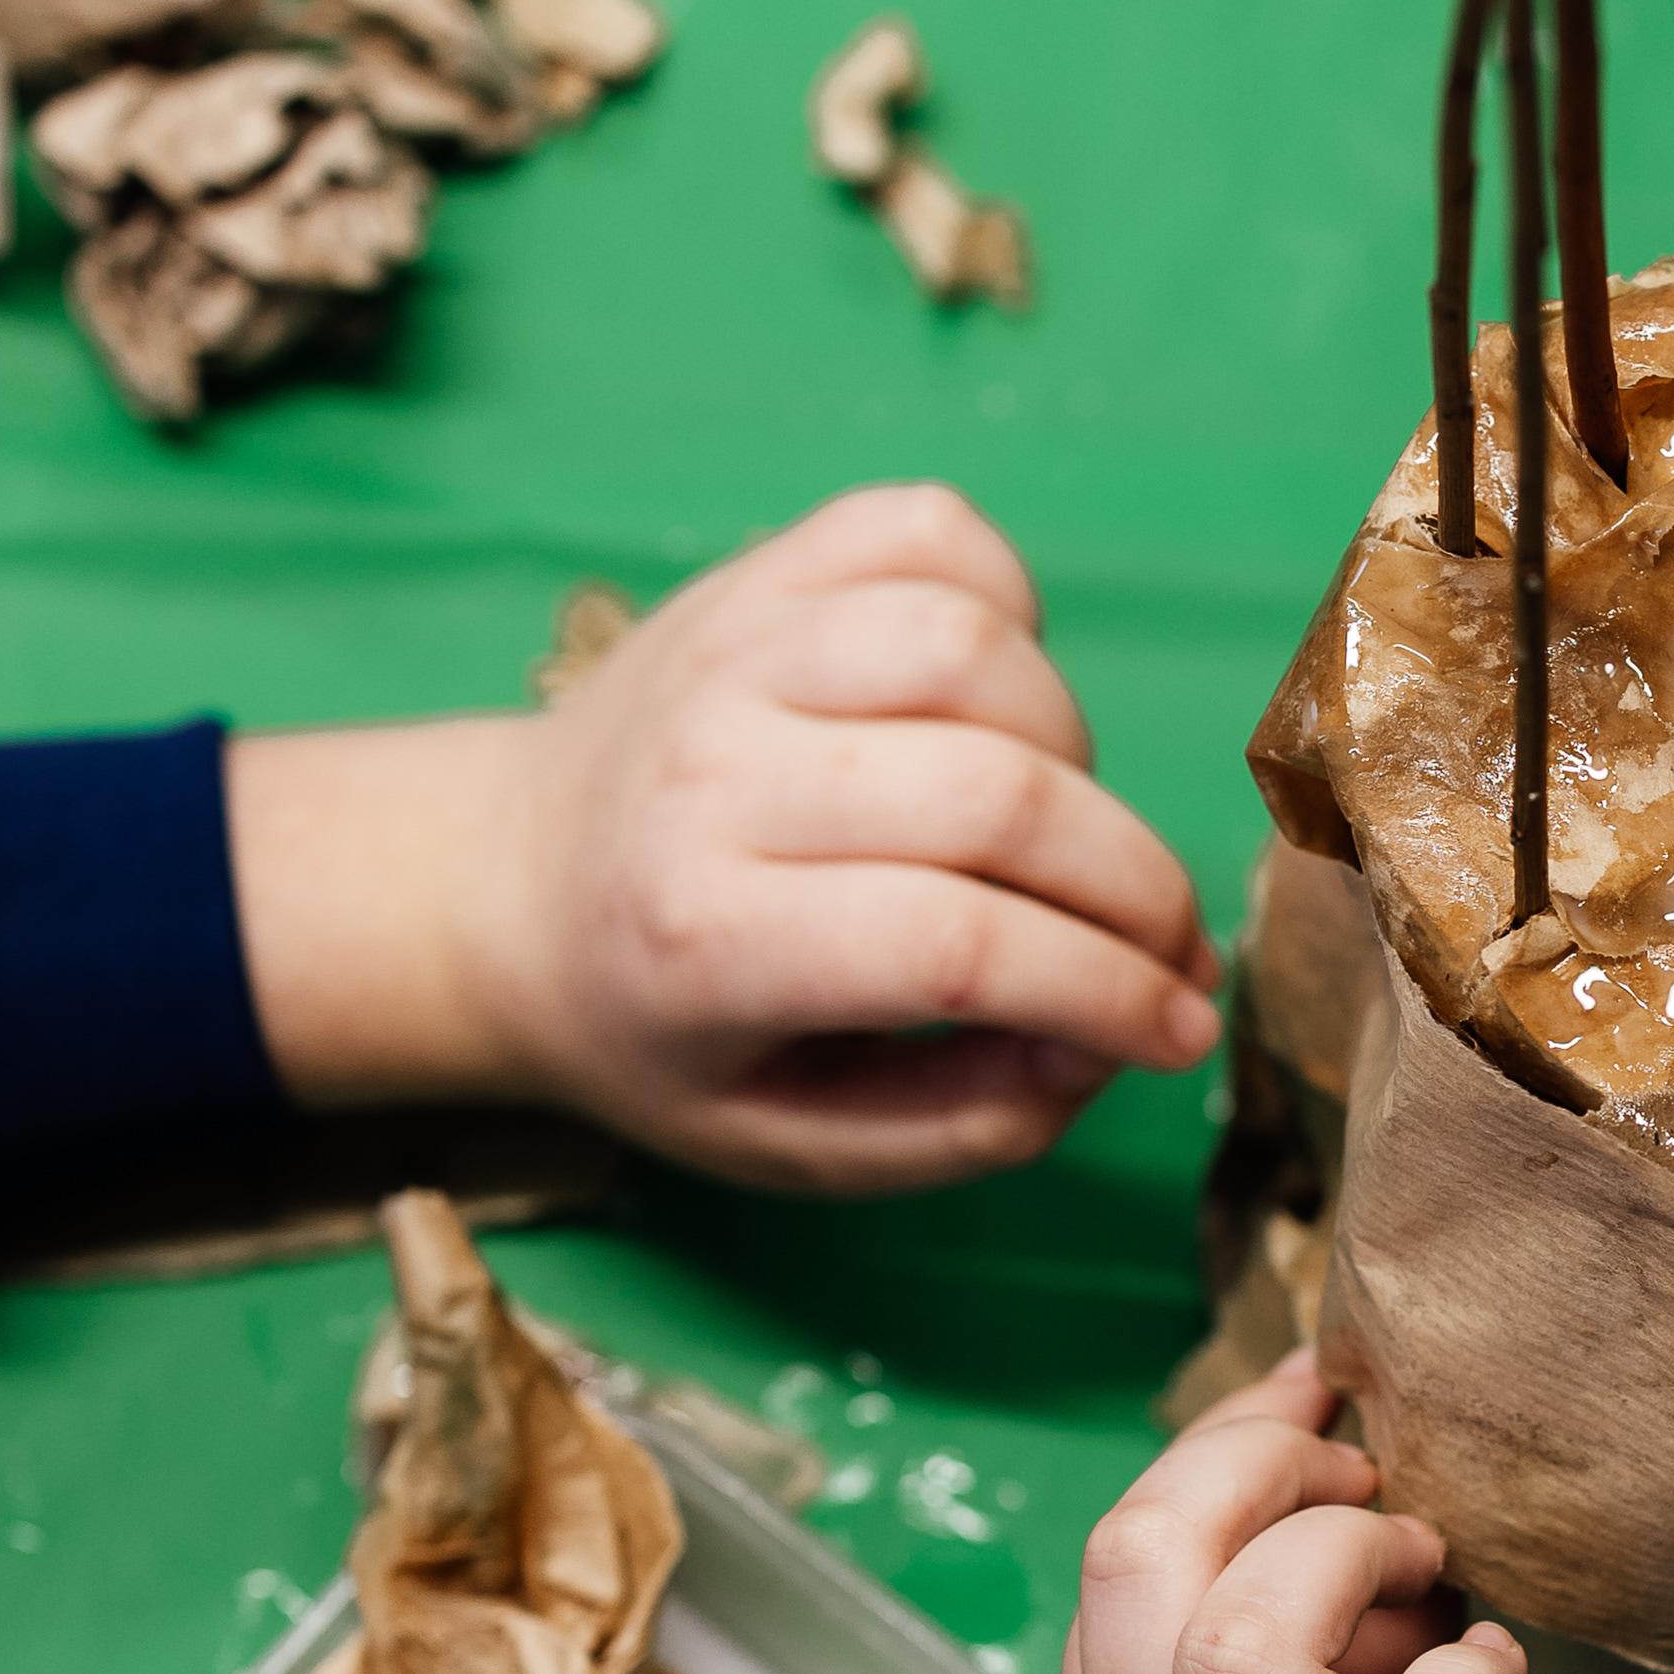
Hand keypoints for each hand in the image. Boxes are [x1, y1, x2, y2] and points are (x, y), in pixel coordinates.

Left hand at [228, 483, 1224, 1190]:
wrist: (496, 882)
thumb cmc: (661, 1023)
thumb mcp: (787, 1139)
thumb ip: (965, 1123)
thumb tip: (1111, 1046)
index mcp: (705, 935)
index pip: (957, 943)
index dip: (1109, 989)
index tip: (1176, 1030)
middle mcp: (713, 776)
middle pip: (997, 794)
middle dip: (1134, 886)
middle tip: (1165, 948)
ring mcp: (733, 651)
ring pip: (977, 650)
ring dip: (1074, 751)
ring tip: (1057, 827)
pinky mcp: (760, 571)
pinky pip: (935, 534)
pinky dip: (1011, 608)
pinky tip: (998, 705)